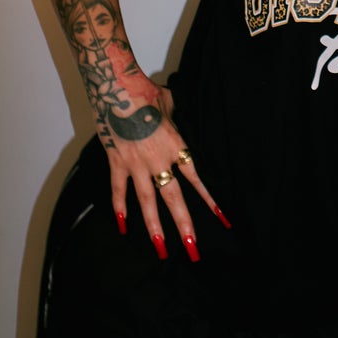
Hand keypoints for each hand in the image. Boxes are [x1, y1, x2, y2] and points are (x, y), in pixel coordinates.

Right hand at [102, 83, 230, 261]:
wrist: (118, 88)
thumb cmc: (147, 92)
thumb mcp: (170, 104)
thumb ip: (175, 117)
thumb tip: (175, 115)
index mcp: (176, 146)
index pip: (196, 178)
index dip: (208, 199)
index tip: (221, 217)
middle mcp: (159, 160)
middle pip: (175, 198)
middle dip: (184, 225)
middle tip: (192, 248)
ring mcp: (137, 164)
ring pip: (147, 202)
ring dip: (154, 227)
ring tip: (161, 249)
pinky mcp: (117, 162)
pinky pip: (118, 189)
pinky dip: (119, 207)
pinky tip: (123, 226)